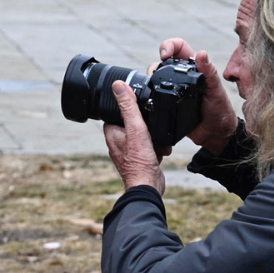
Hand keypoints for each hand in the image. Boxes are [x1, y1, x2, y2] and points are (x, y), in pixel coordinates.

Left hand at [103, 80, 165, 194]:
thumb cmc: (139, 162)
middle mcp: (118, 140)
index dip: (134, 109)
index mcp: (112, 131)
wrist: (148, 187)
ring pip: (146, 135)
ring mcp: (129, 150)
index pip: (121, 111)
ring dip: (156, 137)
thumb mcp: (136, 128)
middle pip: (136, 123)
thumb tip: (118, 85)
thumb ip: (128, 107)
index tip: (145, 112)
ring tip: (159, 144)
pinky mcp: (140, 158)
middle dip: (150, 126)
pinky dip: (158, 147)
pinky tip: (162, 151)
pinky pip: (151, 146)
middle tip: (155, 132)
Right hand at [159, 38, 238, 149]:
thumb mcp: (216, 90)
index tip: (165, 55)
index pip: (178, 47)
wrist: (214, 134)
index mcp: (194, 67)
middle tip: (155, 73)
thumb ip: (209, 71)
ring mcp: (172, 88)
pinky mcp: (165, 100)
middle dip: (155, 64)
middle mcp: (181, 75)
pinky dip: (148, 92)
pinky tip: (150, 97)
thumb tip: (202, 53)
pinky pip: (152, 93)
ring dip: (150, 78)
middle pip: (161, 60)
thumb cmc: (220, 110)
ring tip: (153, 86)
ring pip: (154, 76)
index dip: (169, 45)